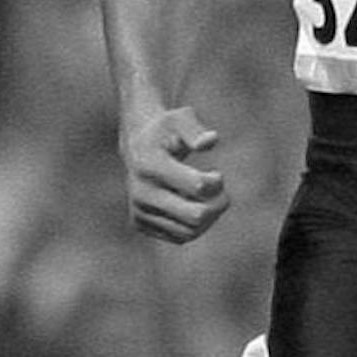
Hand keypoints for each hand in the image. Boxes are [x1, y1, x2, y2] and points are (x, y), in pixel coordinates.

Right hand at [122, 105, 229, 243]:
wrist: (136, 147)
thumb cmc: (166, 130)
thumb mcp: (180, 119)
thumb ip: (195, 130)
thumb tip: (210, 141)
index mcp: (149, 165)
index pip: (199, 187)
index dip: (217, 182)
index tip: (216, 173)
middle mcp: (140, 192)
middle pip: (197, 216)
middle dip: (218, 205)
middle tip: (220, 192)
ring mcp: (138, 211)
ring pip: (191, 231)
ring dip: (209, 217)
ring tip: (208, 199)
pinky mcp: (139, 224)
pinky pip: (181, 237)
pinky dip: (195, 226)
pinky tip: (193, 207)